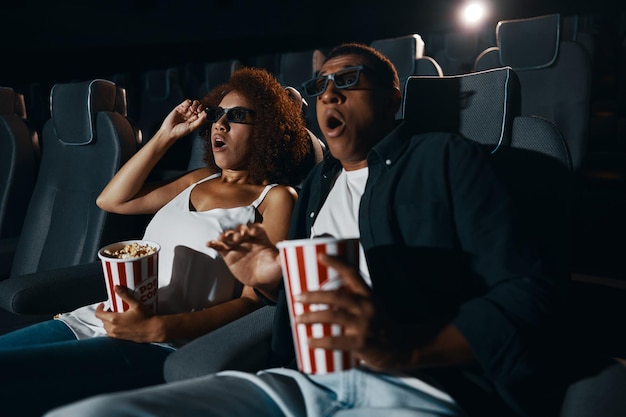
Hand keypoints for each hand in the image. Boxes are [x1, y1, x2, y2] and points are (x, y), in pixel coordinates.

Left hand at [95, 286, 163, 342]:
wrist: (153, 330)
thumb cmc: (146, 318)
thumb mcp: (135, 304)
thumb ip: (124, 295)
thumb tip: (117, 288)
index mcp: (115, 319)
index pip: (99, 314)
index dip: (99, 308)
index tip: (103, 305)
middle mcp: (114, 328)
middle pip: (102, 320)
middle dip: (105, 314)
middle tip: (113, 308)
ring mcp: (117, 335)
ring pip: (106, 327)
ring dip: (108, 321)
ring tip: (116, 316)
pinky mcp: (121, 339)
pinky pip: (111, 333)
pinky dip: (112, 328)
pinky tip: (121, 323)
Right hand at [159, 99, 206, 139]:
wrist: (169, 130)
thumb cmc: (181, 131)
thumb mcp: (192, 127)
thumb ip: (200, 121)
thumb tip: (206, 115)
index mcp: (196, 120)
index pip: (203, 113)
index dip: (204, 111)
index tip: (203, 112)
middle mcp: (192, 115)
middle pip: (199, 107)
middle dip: (200, 106)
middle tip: (197, 110)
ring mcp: (186, 111)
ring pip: (194, 103)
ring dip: (195, 104)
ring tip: (192, 109)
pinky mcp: (180, 107)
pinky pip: (187, 102)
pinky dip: (188, 103)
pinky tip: (185, 108)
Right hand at [207, 223, 282, 300]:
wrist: (264, 281)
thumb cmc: (274, 269)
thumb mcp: (281, 263)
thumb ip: (284, 255)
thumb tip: (289, 246)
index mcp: (261, 238)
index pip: (256, 228)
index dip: (254, 228)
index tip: (252, 232)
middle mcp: (248, 239)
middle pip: (241, 229)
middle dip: (239, 231)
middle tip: (240, 236)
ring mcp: (237, 246)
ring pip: (229, 236)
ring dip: (226, 235)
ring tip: (224, 239)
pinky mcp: (228, 255)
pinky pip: (219, 247)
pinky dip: (214, 243)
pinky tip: (209, 243)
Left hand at [295, 253, 418, 371]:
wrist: (402, 348)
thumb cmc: (380, 325)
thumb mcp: (372, 307)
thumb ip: (353, 301)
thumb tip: (324, 296)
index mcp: (368, 295)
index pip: (353, 274)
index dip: (337, 263)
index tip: (320, 255)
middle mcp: (367, 307)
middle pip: (336, 296)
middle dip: (313, 295)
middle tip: (297, 297)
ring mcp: (364, 325)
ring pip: (333, 316)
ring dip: (311, 317)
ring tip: (297, 319)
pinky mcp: (362, 344)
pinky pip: (336, 341)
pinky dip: (320, 341)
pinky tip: (309, 341)